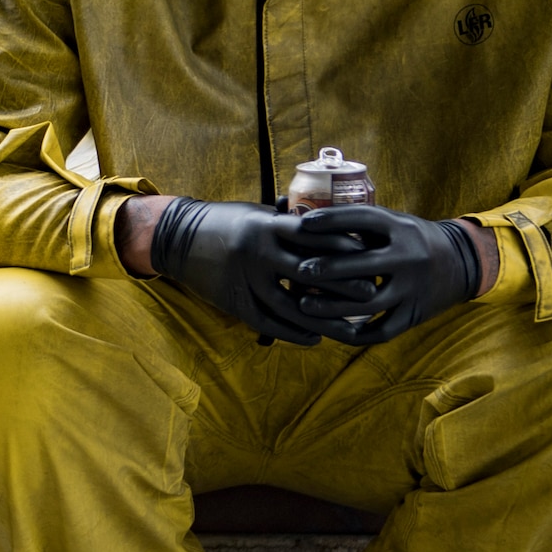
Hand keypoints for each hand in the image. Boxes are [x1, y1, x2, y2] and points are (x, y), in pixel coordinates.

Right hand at [149, 198, 368, 345]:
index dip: (344, 247)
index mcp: (266, 226)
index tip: (370, 255)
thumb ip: (291, 223)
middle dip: (342, 285)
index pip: (314, 236)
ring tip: (350, 327)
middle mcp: (257, 253)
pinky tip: (314, 338)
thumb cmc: (224, 221)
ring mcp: (244, 280)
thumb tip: (332, 226)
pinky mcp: (233, 301)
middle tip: (373, 293)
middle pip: (308, 274)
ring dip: (322, 319)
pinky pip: (267, 322)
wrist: (178, 238)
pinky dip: (292, 333)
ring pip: (290, 306)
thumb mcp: (258, 213)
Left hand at [290, 205, 482, 344]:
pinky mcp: (415, 314)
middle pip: (363, 266)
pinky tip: (331, 331)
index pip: (364, 219)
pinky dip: (355, 334)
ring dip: (332, 307)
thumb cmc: (411, 239)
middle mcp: (410, 257)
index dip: (332, 220)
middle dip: (327, 269)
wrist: (463, 262)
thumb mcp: (393, 223)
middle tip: (298, 271)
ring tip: (303, 305)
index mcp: (401, 229)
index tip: (303, 224)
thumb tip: (303, 216)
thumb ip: (357, 222)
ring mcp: (414, 288)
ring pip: (368, 303)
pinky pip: (382, 331)